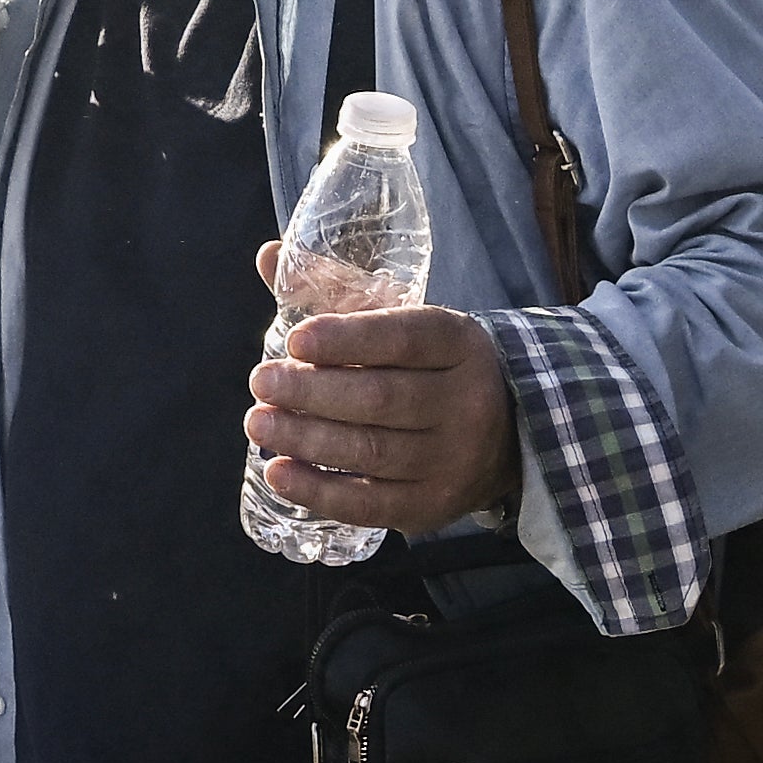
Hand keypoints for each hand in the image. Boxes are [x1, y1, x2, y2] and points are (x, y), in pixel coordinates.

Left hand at [247, 279, 517, 534]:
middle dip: (311, 392)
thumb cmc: (429, 368)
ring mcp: (452, 459)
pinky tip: (279, 473)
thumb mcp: (402, 321)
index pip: (402, 338)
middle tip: (260, 383)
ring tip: (258, 423)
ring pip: (371, 451)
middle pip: (380, 398)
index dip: (346, 340)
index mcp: (458, 342)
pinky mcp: (432, 505)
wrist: (503, 433)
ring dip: (305, 439)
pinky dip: (318, 491)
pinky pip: (369, 504)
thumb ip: (337, 292)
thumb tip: (268, 257)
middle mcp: (465, 401)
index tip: (295, 340)